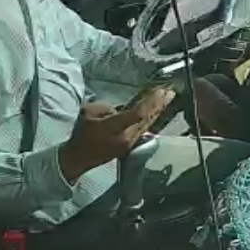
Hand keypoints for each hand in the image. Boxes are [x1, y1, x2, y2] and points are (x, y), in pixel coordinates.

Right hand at [58, 91, 173, 180]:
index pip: (136, 114)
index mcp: (113, 129)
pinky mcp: (131, 145)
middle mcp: (125, 138)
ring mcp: (130, 143)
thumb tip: (120, 109)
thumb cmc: (82, 134)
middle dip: (159, 104)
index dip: (150, 102)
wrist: (79, 157)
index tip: (160, 91)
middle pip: (147, 119)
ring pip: (147, 124)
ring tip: (167, 98)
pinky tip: (157, 111)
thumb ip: (105, 107)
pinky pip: (144, 129)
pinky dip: (151, 118)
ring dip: (158, 110)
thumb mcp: (87, 112)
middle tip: (169, 92)